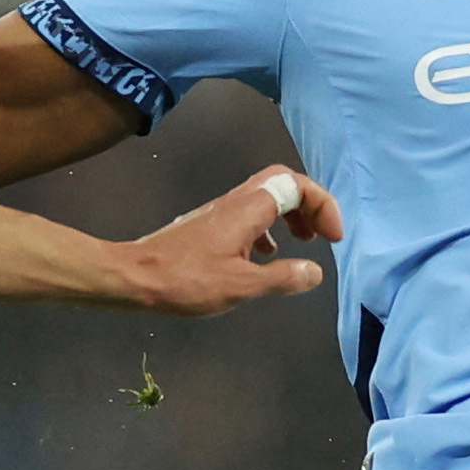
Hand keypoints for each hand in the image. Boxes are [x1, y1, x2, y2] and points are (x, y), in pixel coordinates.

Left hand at [117, 165, 342, 315]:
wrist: (135, 277)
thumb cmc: (186, 280)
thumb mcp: (240, 286)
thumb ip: (281, 278)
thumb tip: (315, 272)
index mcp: (249, 209)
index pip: (297, 186)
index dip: (323, 206)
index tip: (333, 238)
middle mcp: (237, 201)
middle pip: (283, 182)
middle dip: (309, 203)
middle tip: (321, 233)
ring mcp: (221, 211)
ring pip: (266, 197)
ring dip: (291, 215)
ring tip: (303, 243)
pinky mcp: (211, 225)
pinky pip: (250, 214)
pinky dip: (269, 228)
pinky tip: (267, 255)